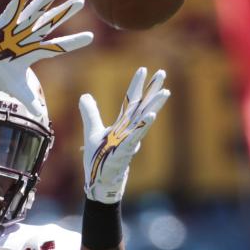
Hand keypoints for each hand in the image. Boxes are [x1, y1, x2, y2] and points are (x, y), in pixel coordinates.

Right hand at [0, 0, 92, 98]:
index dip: (74, 42)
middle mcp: (27, 37)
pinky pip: (12, 10)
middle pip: (50, 23)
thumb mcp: (16, 89)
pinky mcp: (1, 24)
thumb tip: (40, 116)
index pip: (58, 46)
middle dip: (65, 12)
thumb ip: (29, 100)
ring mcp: (15, 28)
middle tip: (81, 1)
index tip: (91, 37)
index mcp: (33, 51)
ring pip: (34, 12)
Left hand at [80, 67, 169, 202]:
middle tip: (162, 73)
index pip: (130, 101)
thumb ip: (90, 113)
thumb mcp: (92, 131)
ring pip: (143, 120)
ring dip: (154, 105)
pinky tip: (151, 116)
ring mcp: (128, 141)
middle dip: (152, 90)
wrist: (99, 181)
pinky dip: (142, 127)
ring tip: (165, 91)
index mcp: (122, 125)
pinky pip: (134, 137)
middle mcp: (128, 130)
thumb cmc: (99, 158)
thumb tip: (84, 95)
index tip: (143, 69)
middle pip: (142, 107)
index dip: (136, 85)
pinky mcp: (124, 152)